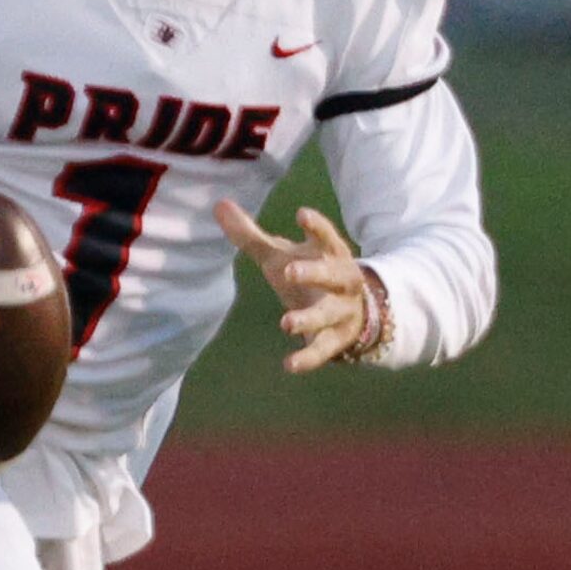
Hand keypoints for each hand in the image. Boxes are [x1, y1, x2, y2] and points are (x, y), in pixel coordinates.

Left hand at [216, 200, 368, 373]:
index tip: (301, 214)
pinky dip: (308, 358)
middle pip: (335, 275)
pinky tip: (289, 365)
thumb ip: (251, 235)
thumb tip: (218, 204)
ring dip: (309, 318)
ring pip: (329, 314)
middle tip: (289, 271)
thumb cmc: (308, 275)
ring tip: (286, 323)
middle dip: (314, 272)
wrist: (352, 312)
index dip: (317, 226)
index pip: (327, 237)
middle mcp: (342, 282)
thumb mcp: (281, 255)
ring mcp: (342, 311)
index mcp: (331, 255)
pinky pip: (324, 350)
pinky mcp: (336, 339)